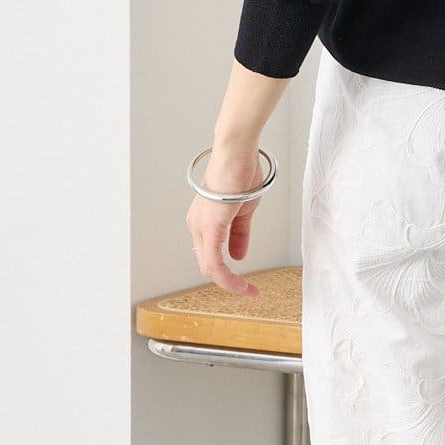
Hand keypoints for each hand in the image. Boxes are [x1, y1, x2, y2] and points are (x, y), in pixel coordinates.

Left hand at [187, 144, 267, 297]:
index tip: (244, 282)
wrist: (237, 153)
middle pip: (207, 265)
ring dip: (229, 283)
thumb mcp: (244, 211)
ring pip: (209, 267)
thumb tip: (239, 255)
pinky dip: (227, 277)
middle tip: (247, 290)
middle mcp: (196, 226)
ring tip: (247, 291)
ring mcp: (201, 227)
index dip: (226, 272)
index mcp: (203, 221)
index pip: (210, 255)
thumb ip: (240, 234)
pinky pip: (215, 262)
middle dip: (228, 281)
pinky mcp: (210, 227)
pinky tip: (240, 284)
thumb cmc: (239, 173)